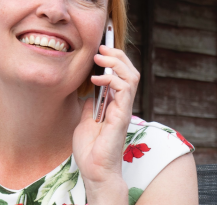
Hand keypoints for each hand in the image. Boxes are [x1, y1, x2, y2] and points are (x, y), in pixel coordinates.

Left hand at [72, 45, 140, 204]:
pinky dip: (112, 80)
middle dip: (117, 55)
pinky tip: (96, 78)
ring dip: (116, 63)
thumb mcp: (85, 118)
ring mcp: (123, 109)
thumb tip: (89, 89)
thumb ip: (90, 103)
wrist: (94, 170)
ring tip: (100, 57)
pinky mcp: (121, 116)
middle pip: (130, 71)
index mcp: (114, 103)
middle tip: (101, 47)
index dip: (114, 59)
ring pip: (131, 77)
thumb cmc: (90, 149)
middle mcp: (122, 104)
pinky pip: (124, 91)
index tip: (101, 46)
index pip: (121, 74)